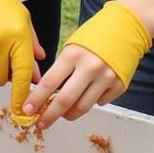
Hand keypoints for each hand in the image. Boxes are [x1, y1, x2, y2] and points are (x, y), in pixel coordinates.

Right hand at [0, 0, 42, 122]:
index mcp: (18, 37)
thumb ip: (31, 47)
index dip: (22, 95)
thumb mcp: (23, 20)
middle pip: (0, 78)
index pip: (22, 74)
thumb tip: (37, 74)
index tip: (22, 110)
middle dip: (3, 73)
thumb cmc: (2, 1)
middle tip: (3, 57)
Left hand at [22, 1, 151, 129]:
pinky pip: (100, 102)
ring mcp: (107, 78)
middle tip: (41, 124)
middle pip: (65, 101)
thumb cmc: (95, 36)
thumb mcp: (73, 46)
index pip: (50, 82)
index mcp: (73, 54)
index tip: (27, 110)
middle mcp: (90, 67)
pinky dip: (91, 101)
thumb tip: (49, 94)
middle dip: (49, 116)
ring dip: (69, 114)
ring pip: (83, 107)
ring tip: (63, 114)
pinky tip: (90, 92)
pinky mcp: (119, 86)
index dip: (36, 99)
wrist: (126, 27)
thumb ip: (63, 69)